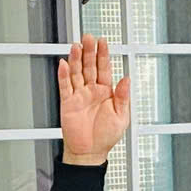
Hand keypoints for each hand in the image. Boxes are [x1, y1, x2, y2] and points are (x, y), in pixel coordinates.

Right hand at [57, 35, 132, 165]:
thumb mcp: (122, 116)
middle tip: (88, 38)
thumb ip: (123, 96)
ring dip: (76, 59)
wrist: (90, 152)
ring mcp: (79, 96)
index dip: (103, 55)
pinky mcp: (68, 103)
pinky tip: (63, 64)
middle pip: (89, 66)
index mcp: (106, 92)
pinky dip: (63, 75)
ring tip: (76, 46)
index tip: (103, 42)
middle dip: (89, 51)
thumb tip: (127, 79)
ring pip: (76, 73)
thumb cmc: (106, 136)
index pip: (104, 69)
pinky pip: (65, 86)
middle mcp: (92, 91)